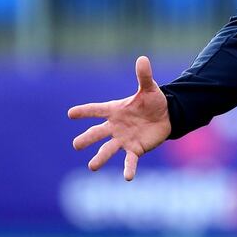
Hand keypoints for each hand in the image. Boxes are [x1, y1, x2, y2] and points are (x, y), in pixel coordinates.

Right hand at [68, 56, 170, 180]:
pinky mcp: (135, 150)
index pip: (96, 110)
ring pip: (108, 150)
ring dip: (100, 158)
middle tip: (76, 145)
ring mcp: (123, 139)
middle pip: (97, 133)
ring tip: (91, 167)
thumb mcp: (149, 88)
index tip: (70, 113)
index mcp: (115, 110)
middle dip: (86, 139)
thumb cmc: (153, 101)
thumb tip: (142, 58)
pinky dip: (128, 169)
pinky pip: (130, 161)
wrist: (166, 116)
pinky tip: (127, 178)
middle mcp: (115, 127)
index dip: (84, 111)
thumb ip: (144, 76)